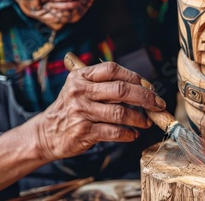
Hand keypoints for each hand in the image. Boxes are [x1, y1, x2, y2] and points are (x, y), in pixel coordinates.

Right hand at [32, 61, 165, 160]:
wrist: (46, 133)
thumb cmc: (71, 108)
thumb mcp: (80, 88)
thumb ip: (104, 84)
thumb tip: (143, 87)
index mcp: (81, 76)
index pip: (113, 69)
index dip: (135, 77)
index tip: (149, 87)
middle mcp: (80, 91)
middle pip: (121, 90)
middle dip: (145, 98)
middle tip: (158, 105)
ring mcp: (81, 111)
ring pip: (120, 113)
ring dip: (139, 118)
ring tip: (147, 121)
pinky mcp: (83, 131)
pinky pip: (114, 132)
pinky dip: (128, 134)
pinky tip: (133, 134)